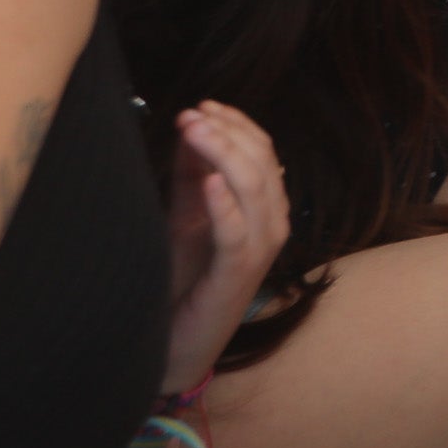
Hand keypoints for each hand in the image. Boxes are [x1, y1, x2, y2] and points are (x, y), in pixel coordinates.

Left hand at [157, 102, 289, 392]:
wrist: (175, 341)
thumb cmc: (184, 279)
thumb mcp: (186, 215)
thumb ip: (193, 175)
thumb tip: (192, 125)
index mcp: (265, 209)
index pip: (264, 152)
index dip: (237, 124)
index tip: (202, 106)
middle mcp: (272, 225)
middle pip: (262, 163)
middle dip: (228, 133)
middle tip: (193, 115)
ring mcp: (258, 251)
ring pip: (255, 189)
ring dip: (224, 155)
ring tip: (196, 132)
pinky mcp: (237, 274)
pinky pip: (237, 233)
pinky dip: (224, 204)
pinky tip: (208, 182)